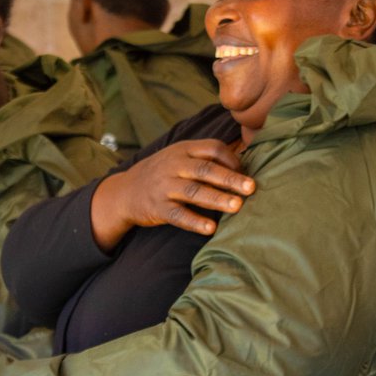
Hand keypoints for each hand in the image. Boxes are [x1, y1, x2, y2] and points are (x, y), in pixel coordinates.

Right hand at [91, 139, 254, 250]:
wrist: (124, 191)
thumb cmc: (163, 173)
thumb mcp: (180, 156)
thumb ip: (206, 156)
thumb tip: (244, 157)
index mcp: (183, 149)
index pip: (212, 148)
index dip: (232, 159)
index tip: (246, 172)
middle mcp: (173, 165)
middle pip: (205, 170)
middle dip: (230, 179)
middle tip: (251, 188)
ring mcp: (164, 186)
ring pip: (194, 191)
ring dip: (217, 199)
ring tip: (237, 207)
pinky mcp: (158, 208)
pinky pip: (178, 215)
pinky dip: (195, 221)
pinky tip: (211, 228)